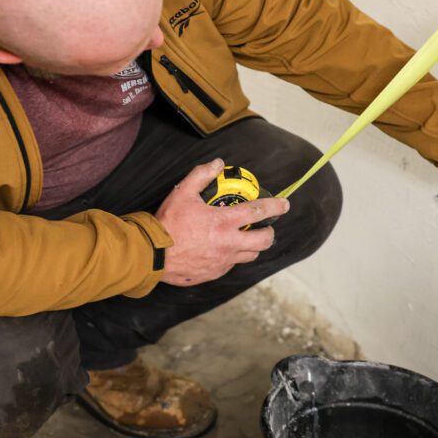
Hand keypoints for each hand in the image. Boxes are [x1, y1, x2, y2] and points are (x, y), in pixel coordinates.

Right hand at [156, 158, 289, 285]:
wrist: (153, 254)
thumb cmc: (168, 223)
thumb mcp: (183, 192)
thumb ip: (202, 175)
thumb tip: (218, 164)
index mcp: (224, 221)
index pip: (259, 212)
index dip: (275, 207)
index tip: (285, 204)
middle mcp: (229, 243)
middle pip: (264, 240)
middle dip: (269, 232)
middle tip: (266, 226)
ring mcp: (223, 260)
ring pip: (251, 255)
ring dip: (253, 245)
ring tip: (246, 237)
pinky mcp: (215, 272)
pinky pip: (232, 265)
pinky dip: (234, 256)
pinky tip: (224, 249)